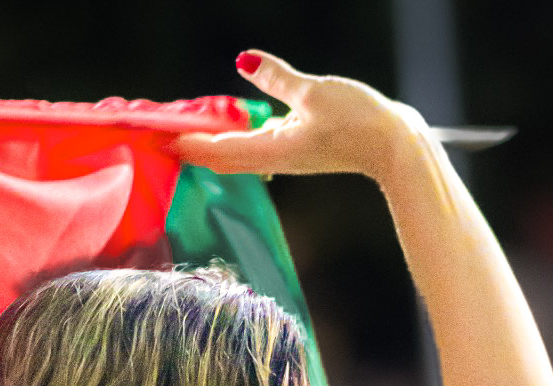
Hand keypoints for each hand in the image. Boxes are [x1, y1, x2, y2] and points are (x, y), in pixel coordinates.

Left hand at [164, 51, 419, 185]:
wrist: (393, 147)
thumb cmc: (356, 122)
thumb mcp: (312, 91)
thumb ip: (276, 77)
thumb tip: (243, 60)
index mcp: (272, 150)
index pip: (217, 151)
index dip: (187, 145)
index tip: (159, 140)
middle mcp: (274, 158)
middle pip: (221, 157)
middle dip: (193, 146)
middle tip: (163, 134)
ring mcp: (286, 156)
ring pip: (237, 152)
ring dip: (212, 143)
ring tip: (187, 129)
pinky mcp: (297, 149)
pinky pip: (255, 145)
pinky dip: (236, 137)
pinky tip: (230, 125)